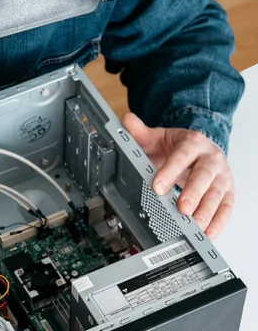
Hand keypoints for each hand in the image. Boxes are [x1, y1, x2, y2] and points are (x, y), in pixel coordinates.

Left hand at [123, 113, 233, 239]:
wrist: (198, 149)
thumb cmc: (177, 146)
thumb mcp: (157, 137)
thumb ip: (140, 132)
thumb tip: (127, 121)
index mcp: (193, 143)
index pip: (182, 157)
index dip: (170, 172)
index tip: (157, 187)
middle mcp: (211, 159)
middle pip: (204, 177)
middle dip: (193, 193)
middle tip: (182, 209)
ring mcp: (221, 177)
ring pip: (217, 195)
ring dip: (207, 212)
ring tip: (194, 226)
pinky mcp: (228, 193)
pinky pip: (226, 209)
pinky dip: (218, 223)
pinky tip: (207, 234)